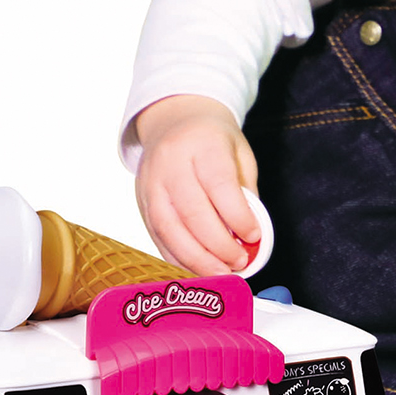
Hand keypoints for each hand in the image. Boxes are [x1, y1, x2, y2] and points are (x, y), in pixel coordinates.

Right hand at [133, 95, 260, 274]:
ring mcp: (151, 183)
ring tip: (220, 274)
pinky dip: (178, 258)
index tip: (254, 236)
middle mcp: (171, 163)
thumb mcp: (239, 154)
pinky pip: (157, 236)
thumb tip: (251, 238)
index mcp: (202, 144)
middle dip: (218, 246)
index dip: (237, 216)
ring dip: (196, 259)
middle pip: (192, 212)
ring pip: (169, 229)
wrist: (174, 120)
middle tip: (239, 263)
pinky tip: (196, 269)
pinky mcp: (141, 201)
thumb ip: (246, 193)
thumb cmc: (214, 140)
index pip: (219, 185)